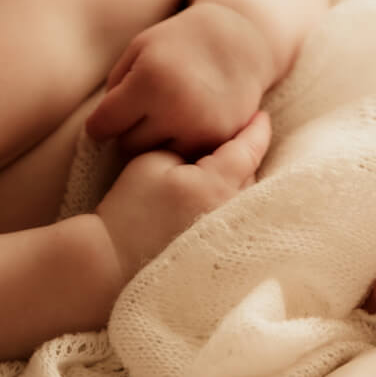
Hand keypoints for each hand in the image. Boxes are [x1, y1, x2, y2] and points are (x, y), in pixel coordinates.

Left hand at [84, 1, 273, 157]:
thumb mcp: (138, 49)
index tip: (106, 115)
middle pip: (128, 146)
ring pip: (157, 158)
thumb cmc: (179, 42)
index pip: (101, 126)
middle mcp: (177, 108)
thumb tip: (99, 133)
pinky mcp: (223, 139)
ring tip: (165, 116)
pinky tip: (186, 123)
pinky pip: (186, 158)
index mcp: (149, 82)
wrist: (241, 39)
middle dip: (128, 131)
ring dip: (155, 142)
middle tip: (141, 112)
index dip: (99, 122)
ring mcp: (203, 128)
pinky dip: (181, 145)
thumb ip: (113, 89)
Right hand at [95, 109, 270, 286]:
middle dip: (246, 155)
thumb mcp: (152, 162)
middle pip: (251, 173)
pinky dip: (232, 200)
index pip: (248, 150)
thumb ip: (187, 146)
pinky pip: (236, 217)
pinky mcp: (220, 251)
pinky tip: (216, 195)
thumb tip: (212, 147)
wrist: (115, 260)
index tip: (260, 115)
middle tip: (237, 137)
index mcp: (215, 186)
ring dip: (240, 179)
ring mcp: (228, 236)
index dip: (256, 129)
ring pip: (246, 196)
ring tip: (226, 165)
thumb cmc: (130, 210)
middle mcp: (229, 212)